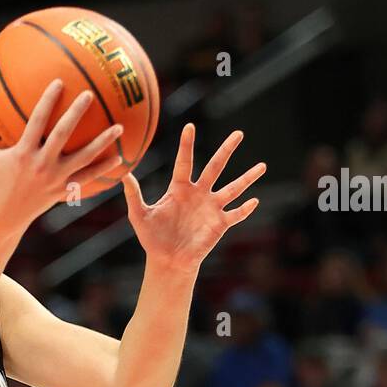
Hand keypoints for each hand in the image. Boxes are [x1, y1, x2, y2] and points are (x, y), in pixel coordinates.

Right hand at [0, 81, 122, 235]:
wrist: (2, 218)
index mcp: (23, 153)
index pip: (38, 121)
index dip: (48, 100)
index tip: (60, 82)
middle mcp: (41, 164)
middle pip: (63, 134)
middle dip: (77, 113)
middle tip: (90, 95)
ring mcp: (55, 179)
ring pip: (84, 158)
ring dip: (103, 142)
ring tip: (119, 127)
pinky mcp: (63, 190)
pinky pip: (87, 178)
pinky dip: (104, 169)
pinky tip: (119, 158)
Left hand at [121, 124, 265, 274]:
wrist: (167, 260)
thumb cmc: (153, 237)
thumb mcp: (140, 216)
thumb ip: (134, 195)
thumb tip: (123, 175)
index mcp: (179, 188)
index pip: (185, 162)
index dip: (187, 144)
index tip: (189, 126)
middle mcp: (199, 193)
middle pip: (215, 167)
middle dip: (226, 150)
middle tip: (238, 133)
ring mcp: (211, 207)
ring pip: (233, 188)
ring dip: (247, 178)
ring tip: (262, 165)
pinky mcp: (220, 224)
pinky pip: (235, 214)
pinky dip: (244, 209)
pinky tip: (254, 201)